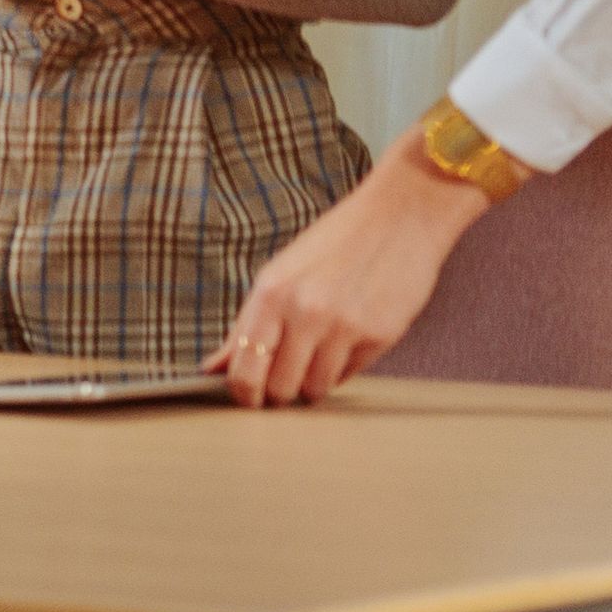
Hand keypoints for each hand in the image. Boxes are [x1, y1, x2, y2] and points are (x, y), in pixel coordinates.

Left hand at [215, 143, 495, 406]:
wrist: (401, 215)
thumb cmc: (334, 245)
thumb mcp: (279, 276)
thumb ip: (245, 326)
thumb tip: (210, 370)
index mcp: (271, 295)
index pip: (244, 373)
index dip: (244, 395)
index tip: (251, 397)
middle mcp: (304, 312)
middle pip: (279, 390)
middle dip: (281, 391)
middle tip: (289, 374)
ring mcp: (343, 326)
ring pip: (315, 390)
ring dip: (313, 380)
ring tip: (321, 350)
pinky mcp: (379, 336)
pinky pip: (348, 376)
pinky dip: (343, 366)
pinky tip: (349, 336)